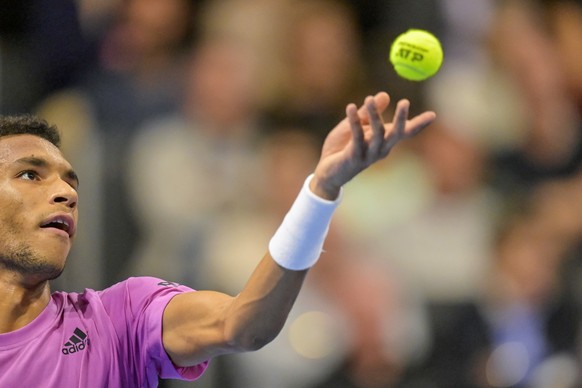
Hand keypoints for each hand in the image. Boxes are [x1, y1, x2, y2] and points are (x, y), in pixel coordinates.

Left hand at [310, 92, 435, 198]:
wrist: (327, 171)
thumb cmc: (343, 147)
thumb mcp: (357, 125)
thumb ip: (368, 112)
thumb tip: (384, 94)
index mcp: (384, 141)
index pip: (405, 132)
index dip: (419, 124)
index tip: (433, 115)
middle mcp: (381, 149)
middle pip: (396, 134)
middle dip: (401, 119)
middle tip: (405, 102)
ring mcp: (368, 155)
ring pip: (377, 134)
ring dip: (374, 115)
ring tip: (368, 98)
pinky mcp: (354, 158)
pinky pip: (356, 137)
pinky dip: (354, 121)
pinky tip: (349, 107)